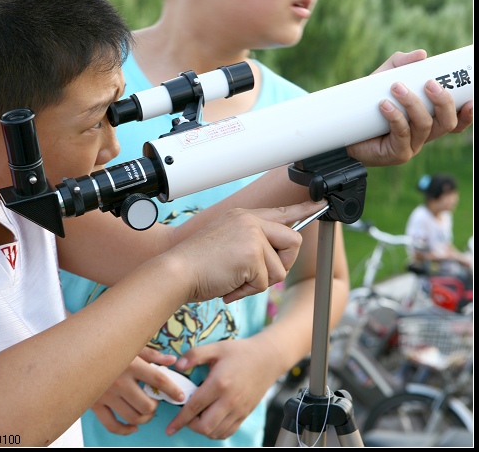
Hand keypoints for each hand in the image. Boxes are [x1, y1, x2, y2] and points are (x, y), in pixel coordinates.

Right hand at [91, 347, 179, 434]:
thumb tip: (171, 360)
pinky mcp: (95, 404)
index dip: (173, 390)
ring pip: (133, 417)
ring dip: (144, 418)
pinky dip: (126, 430)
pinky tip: (132, 426)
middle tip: (155, 401)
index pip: (159, 380)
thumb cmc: (106, 345)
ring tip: (146, 411)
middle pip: (147, 405)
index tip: (180, 396)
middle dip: (155, 406)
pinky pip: (113, 425)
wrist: (77, 349)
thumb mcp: (130, 344)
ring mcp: (107, 395)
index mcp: (131, 364)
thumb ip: (152, 354)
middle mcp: (120, 381)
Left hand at [162, 338, 274, 438]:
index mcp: (219, 383)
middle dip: (190, 425)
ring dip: (203, 429)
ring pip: (216, 432)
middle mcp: (230, 400)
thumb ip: (194, 355)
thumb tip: (178, 366)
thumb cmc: (240, 352)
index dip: (180, 419)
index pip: (195, 407)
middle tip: (186, 415)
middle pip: (205, 426)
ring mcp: (239, 409)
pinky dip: (216, 431)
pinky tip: (210, 421)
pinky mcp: (245, 414)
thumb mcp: (215, 348)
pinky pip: (228, 431)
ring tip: (197, 417)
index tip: (170, 428)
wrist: (267, 358)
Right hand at [171, 201, 324, 303]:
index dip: (304, 210)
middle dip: (281, 264)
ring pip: (279, 269)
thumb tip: (273, 259)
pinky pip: (265, 282)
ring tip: (233, 279)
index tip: (320, 204)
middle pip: (292, 241)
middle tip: (255, 274)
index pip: (281, 212)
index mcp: (243, 217)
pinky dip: (246, 291)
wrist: (176, 272)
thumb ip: (249, 244)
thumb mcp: (225, 245)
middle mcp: (250, 222)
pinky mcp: (252, 254)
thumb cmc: (195, 265)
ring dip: (258, 283)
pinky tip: (229, 285)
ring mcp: (252, 236)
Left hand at [347, 50, 473, 166]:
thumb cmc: (366, 103)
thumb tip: (422, 55)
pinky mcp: (396, 154)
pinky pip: (402, 135)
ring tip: (396, 87)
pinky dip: (395, 117)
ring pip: (425, 126)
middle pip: (447, 123)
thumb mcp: (383, 78)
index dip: (468, 113)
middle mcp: (424, 135)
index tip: (471, 99)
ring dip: (413, 104)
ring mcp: (411, 146)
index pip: (456, 119)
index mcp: (428, 120)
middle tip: (429, 83)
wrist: (341, 128)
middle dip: (443, 102)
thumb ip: (401, 64)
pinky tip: (384, 105)